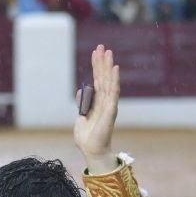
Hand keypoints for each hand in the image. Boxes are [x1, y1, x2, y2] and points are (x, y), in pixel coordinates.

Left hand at [74, 43, 120, 173]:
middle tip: (102, 46)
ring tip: (108, 52)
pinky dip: (114, 80)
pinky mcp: (111, 110)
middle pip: (103, 77)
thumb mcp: (81, 116)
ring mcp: (109, 104)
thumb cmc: (87, 137)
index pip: (97, 80)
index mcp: (97, 101)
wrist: (91, 150)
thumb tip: (81, 90)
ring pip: (108, 81)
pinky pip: (113, 92)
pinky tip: (114, 69)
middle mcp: (104, 101)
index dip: (96, 66)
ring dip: (108, 66)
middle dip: (102, 62)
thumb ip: (83, 103)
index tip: (95, 52)